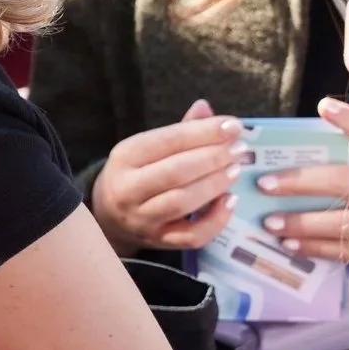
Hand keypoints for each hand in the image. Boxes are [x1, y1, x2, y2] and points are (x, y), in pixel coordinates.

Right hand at [90, 100, 242, 251]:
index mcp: (125, 156)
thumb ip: (178, 131)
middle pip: (176, 172)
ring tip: (236, 169)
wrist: (108, 216)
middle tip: (240, 149)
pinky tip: (230, 202)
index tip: (233, 126)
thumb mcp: (147, 148)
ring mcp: (142, 218)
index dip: (203, 132)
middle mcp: (128, 188)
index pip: (168, 140)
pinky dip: (216, 220)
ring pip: (182, 202)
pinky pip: (191, 236)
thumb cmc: (135, 174)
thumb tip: (205, 107)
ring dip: (215, 184)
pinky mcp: (158, 241)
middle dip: (213, 158)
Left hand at [253, 97, 348, 264]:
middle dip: (300, 181)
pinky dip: (317, 249)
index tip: (323, 107)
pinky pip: (348, 252)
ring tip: (270, 223)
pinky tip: (293, 246)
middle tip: (264, 184)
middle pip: (342, 181)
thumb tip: (325, 107)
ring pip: (339, 223)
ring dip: (301, 223)